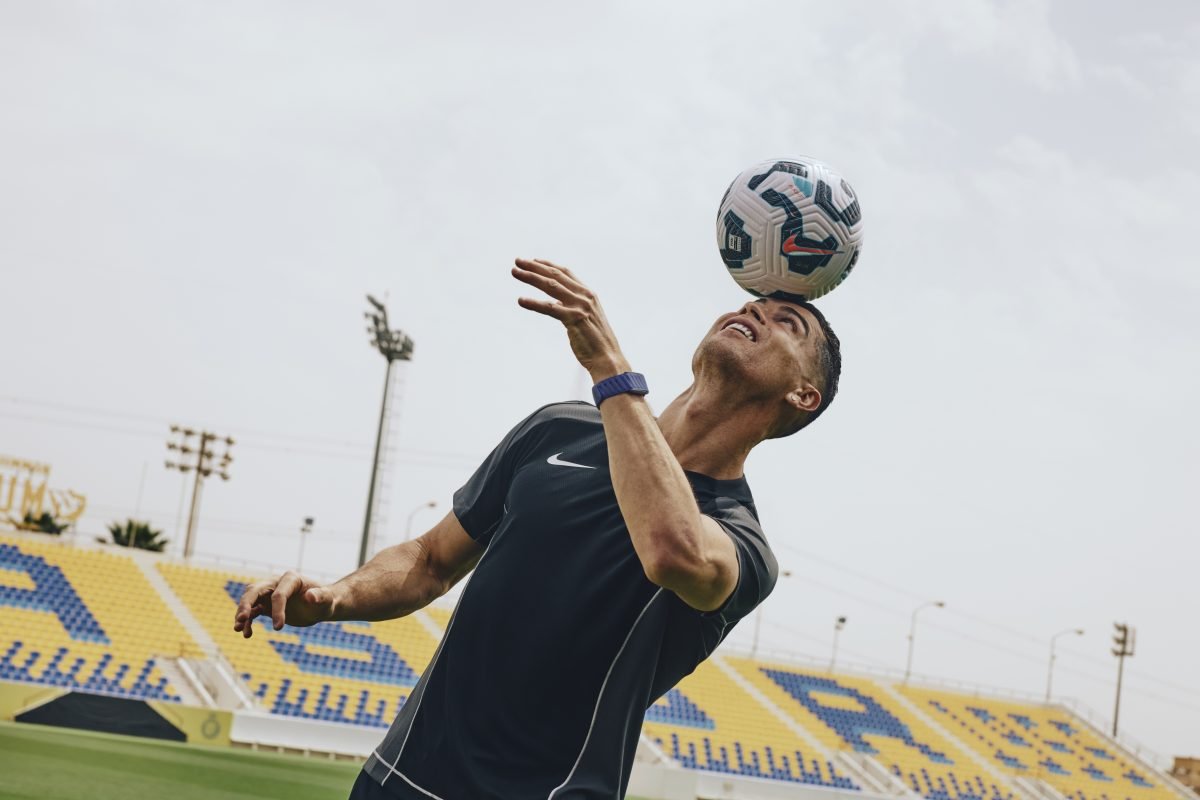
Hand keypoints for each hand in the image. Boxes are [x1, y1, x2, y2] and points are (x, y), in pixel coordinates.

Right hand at [233, 571, 335, 637]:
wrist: (321, 606)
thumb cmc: (326, 601)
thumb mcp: (327, 600)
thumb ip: (320, 596)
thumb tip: (310, 597)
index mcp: (291, 579)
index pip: (279, 593)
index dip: (277, 609)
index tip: (279, 628)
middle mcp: (277, 583)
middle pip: (256, 590)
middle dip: (246, 604)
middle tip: (241, 620)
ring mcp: (269, 593)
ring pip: (250, 600)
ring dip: (242, 613)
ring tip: (238, 629)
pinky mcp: (266, 605)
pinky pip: (253, 611)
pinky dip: (248, 621)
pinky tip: (246, 633)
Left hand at [511, 258, 630, 380]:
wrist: (607, 358)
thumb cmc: (596, 342)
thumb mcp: (586, 318)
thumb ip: (573, 307)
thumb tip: (556, 303)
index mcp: (588, 294)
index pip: (565, 273)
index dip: (548, 265)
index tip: (534, 260)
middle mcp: (585, 296)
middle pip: (555, 275)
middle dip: (534, 266)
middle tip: (518, 261)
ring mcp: (580, 306)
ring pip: (550, 286)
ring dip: (531, 277)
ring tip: (515, 272)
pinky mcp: (573, 319)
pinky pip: (549, 308)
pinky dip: (533, 303)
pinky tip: (521, 300)